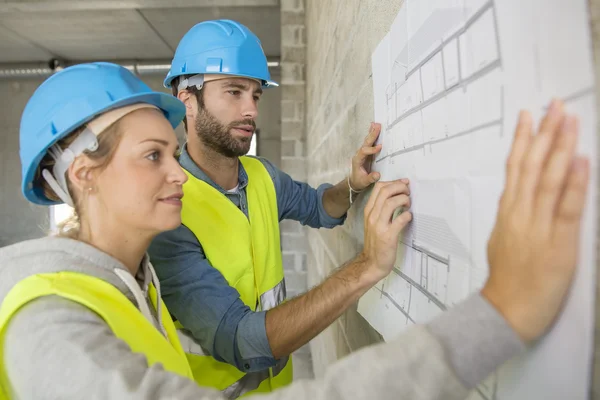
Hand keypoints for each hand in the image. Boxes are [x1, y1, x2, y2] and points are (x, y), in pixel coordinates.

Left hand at [349, 122, 382, 191]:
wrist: (354, 181)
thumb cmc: (359, 181)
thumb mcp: (364, 182)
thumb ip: (370, 178)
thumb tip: (377, 175)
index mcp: (357, 160)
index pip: (364, 152)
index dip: (371, 149)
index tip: (380, 147)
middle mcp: (359, 154)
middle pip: (365, 143)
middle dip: (372, 135)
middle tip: (378, 126)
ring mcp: (362, 153)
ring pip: (367, 141)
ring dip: (372, 132)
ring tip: (376, 124)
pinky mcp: (366, 153)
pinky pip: (369, 142)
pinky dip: (372, 135)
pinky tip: (374, 127)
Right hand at [360, 179, 411, 282]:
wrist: (372, 262)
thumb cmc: (376, 242)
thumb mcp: (374, 222)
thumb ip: (382, 209)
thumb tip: (396, 195)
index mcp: (369, 211)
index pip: (378, 188)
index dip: (393, 182)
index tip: (403, 184)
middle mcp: (372, 216)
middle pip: (385, 192)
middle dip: (399, 187)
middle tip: (408, 192)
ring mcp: (379, 226)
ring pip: (390, 203)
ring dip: (403, 199)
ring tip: (408, 203)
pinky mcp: (387, 236)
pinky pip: (399, 221)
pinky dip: (406, 216)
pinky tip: (409, 217)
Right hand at [482, 99, 589, 342]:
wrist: (506, 312)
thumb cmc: (506, 280)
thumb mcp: (501, 240)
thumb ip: (511, 215)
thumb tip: (517, 196)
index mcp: (508, 212)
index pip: (515, 168)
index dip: (523, 139)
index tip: (530, 116)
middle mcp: (521, 214)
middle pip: (532, 166)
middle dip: (544, 133)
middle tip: (554, 105)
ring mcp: (538, 227)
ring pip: (548, 180)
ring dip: (559, 147)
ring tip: (568, 120)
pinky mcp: (558, 244)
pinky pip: (567, 209)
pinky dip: (574, 183)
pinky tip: (580, 160)